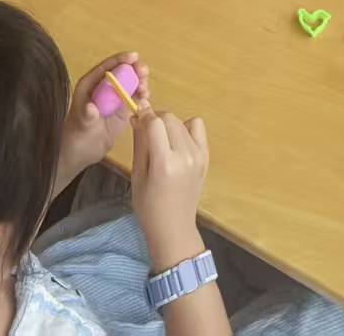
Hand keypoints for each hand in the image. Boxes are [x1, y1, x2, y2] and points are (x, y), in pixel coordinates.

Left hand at [59, 51, 151, 184]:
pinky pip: (134, 98)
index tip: (134, 56)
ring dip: (140, 83)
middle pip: (122, 72)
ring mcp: (114, 99)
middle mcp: (103, 88)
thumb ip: (87, 116)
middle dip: (134, 70)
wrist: (81, 153)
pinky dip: (142, 97)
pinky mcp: (122, 110)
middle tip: (144, 73)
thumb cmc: (76, 135)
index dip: (120, 59)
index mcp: (90, 85)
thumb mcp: (81, 125)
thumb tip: (91, 108)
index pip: (106, 67)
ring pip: (130, 84)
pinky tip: (145, 100)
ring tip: (145, 90)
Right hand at [130, 106, 210, 269]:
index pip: (155, 123)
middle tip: (146, 132)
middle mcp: (185, 155)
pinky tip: (177, 142)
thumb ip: (139, 143)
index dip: (144, 116)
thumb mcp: (137, 175)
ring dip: (169, 124)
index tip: (136, 118)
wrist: (174, 226)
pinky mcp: (206, 157)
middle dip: (155, 119)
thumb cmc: (149, 206)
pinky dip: (186, 128)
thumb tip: (137, 116)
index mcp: (164, 163)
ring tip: (162, 141)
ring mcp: (199, 156)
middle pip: (169, 118)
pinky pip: (197, 127)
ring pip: (182, 121)